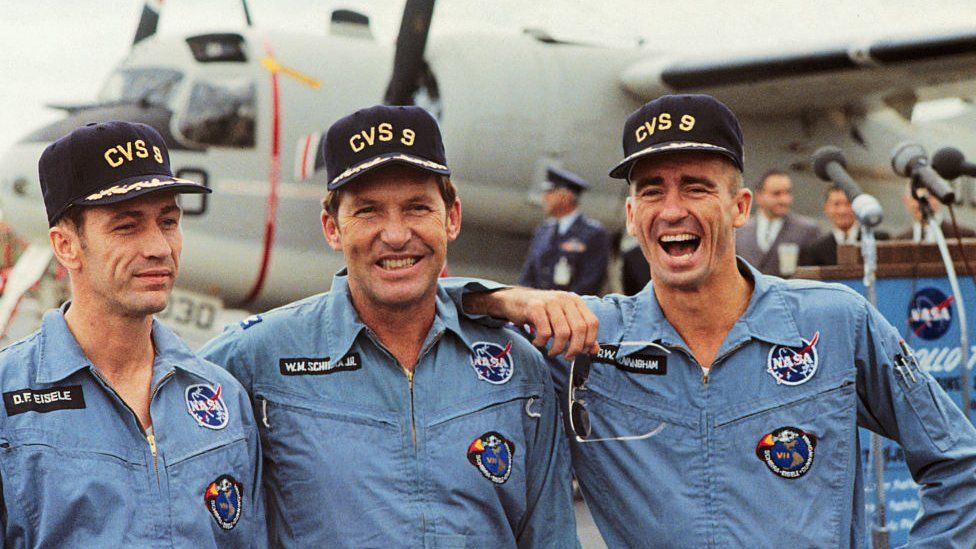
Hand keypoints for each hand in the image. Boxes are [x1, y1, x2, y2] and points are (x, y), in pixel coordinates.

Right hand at [464, 287, 598, 359]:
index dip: (590, 340)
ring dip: (558, 348)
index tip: (582, 352)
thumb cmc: (542, 313)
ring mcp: (550, 302)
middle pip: (579, 329)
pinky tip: (538, 343)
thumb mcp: (563, 320)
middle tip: (567, 357)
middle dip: (575, 348)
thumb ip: (579, 333)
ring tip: (552, 352)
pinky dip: (542, 342)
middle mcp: (565, 299)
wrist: (515, 301)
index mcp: (575, 301)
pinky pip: (545, 331)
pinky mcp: (535, 307)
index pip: (592, 323)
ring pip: (563, 332)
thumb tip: (594, 349)